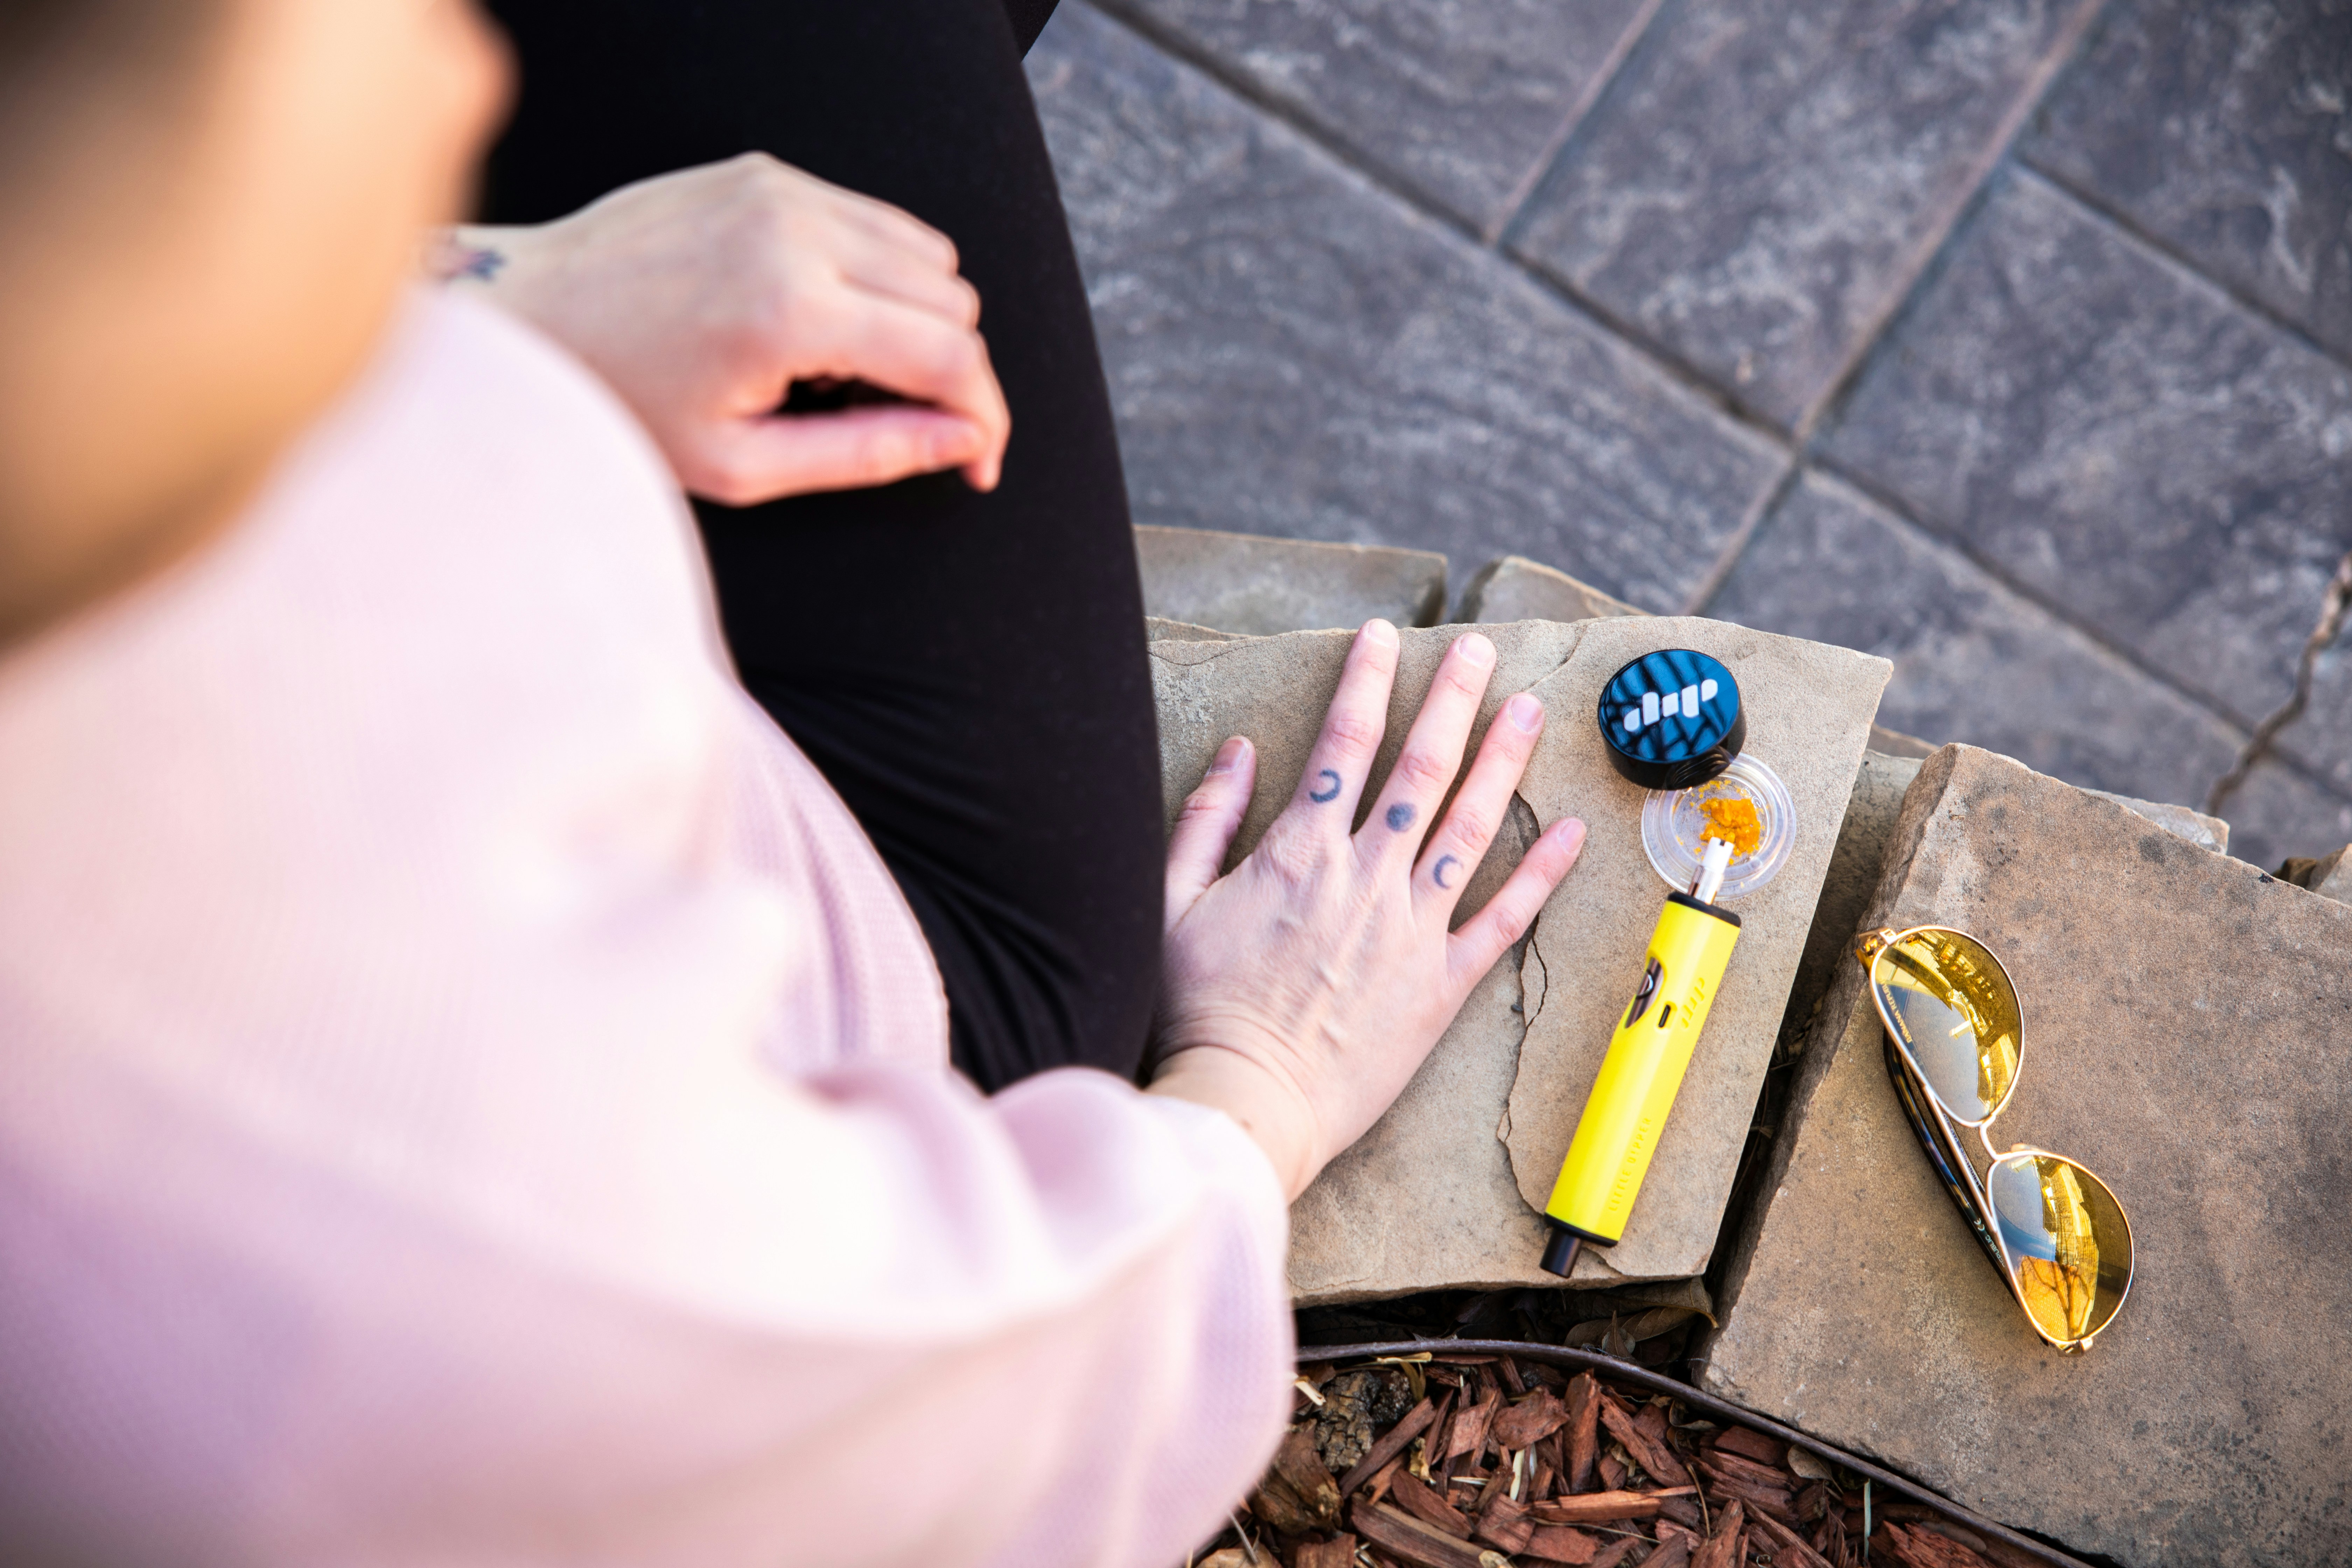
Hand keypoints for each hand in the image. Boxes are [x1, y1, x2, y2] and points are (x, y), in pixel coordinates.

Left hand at [438, 153, 1009, 502]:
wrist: (528, 314)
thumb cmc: (622, 400)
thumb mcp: (743, 464)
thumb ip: (867, 453)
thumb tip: (961, 442)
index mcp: (789, 313)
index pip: (950, 356)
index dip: (984, 416)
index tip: (976, 457)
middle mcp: (794, 234)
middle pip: (953, 301)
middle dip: (948, 370)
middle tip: (888, 415)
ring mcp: (779, 191)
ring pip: (928, 255)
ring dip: (916, 319)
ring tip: (843, 366)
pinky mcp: (763, 173)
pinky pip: (876, 220)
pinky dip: (877, 274)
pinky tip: (821, 316)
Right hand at [1148, 622, 1587, 1199]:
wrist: (1245, 1101)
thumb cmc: (1198, 1010)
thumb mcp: (1170, 903)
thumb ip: (1206, 820)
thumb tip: (1239, 750)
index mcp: (1300, 853)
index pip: (1344, 742)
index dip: (1368, 680)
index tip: (1384, 637)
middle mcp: (1365, 878)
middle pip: (1420, 766)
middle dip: (1453, 698)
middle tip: (1482, 648)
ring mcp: (1411, 929)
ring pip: (1469, 825)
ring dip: (1503, 760)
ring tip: (1530, 709)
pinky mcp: (1441, 984)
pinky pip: (1503, 920)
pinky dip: (1541, 873)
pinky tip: (1571, 833)